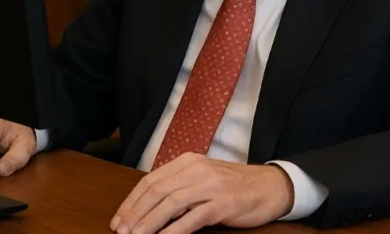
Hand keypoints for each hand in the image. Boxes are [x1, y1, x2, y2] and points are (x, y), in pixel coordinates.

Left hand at [110, 153, 294, 233]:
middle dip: (136, 213)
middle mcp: (197, 170)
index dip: (132, 201)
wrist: (270, 186)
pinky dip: (175, 230)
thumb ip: (178, 187)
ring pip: (172, 203)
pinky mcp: (223, 204)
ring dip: (150, 222)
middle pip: (157, 191)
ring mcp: (210, 186)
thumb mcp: (202, 179)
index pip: (151, 180)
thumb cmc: (233, 186)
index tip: (119, 219)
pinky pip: (194, 218)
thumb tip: (147, 207)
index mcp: (188, 162)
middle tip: (121, 231)